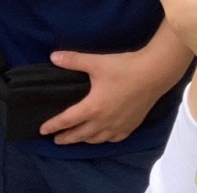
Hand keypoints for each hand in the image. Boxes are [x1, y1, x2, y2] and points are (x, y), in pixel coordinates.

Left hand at [41, 49, 172, 144]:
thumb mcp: (96, 62)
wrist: (154, 74)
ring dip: (84, 140)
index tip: (42, 130)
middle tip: (56, 140)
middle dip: (66, 138)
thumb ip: (74, 60)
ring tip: (77, 138)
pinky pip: (113, 138)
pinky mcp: (131, 126)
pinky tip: (103, 136)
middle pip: (80, 135)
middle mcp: (104, 122)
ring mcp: (118, 126)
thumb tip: (53, 56)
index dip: (53, 125)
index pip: (67, 120)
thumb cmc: (124, 67)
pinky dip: (104, 139)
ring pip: (96, 139)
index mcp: (93, 108)